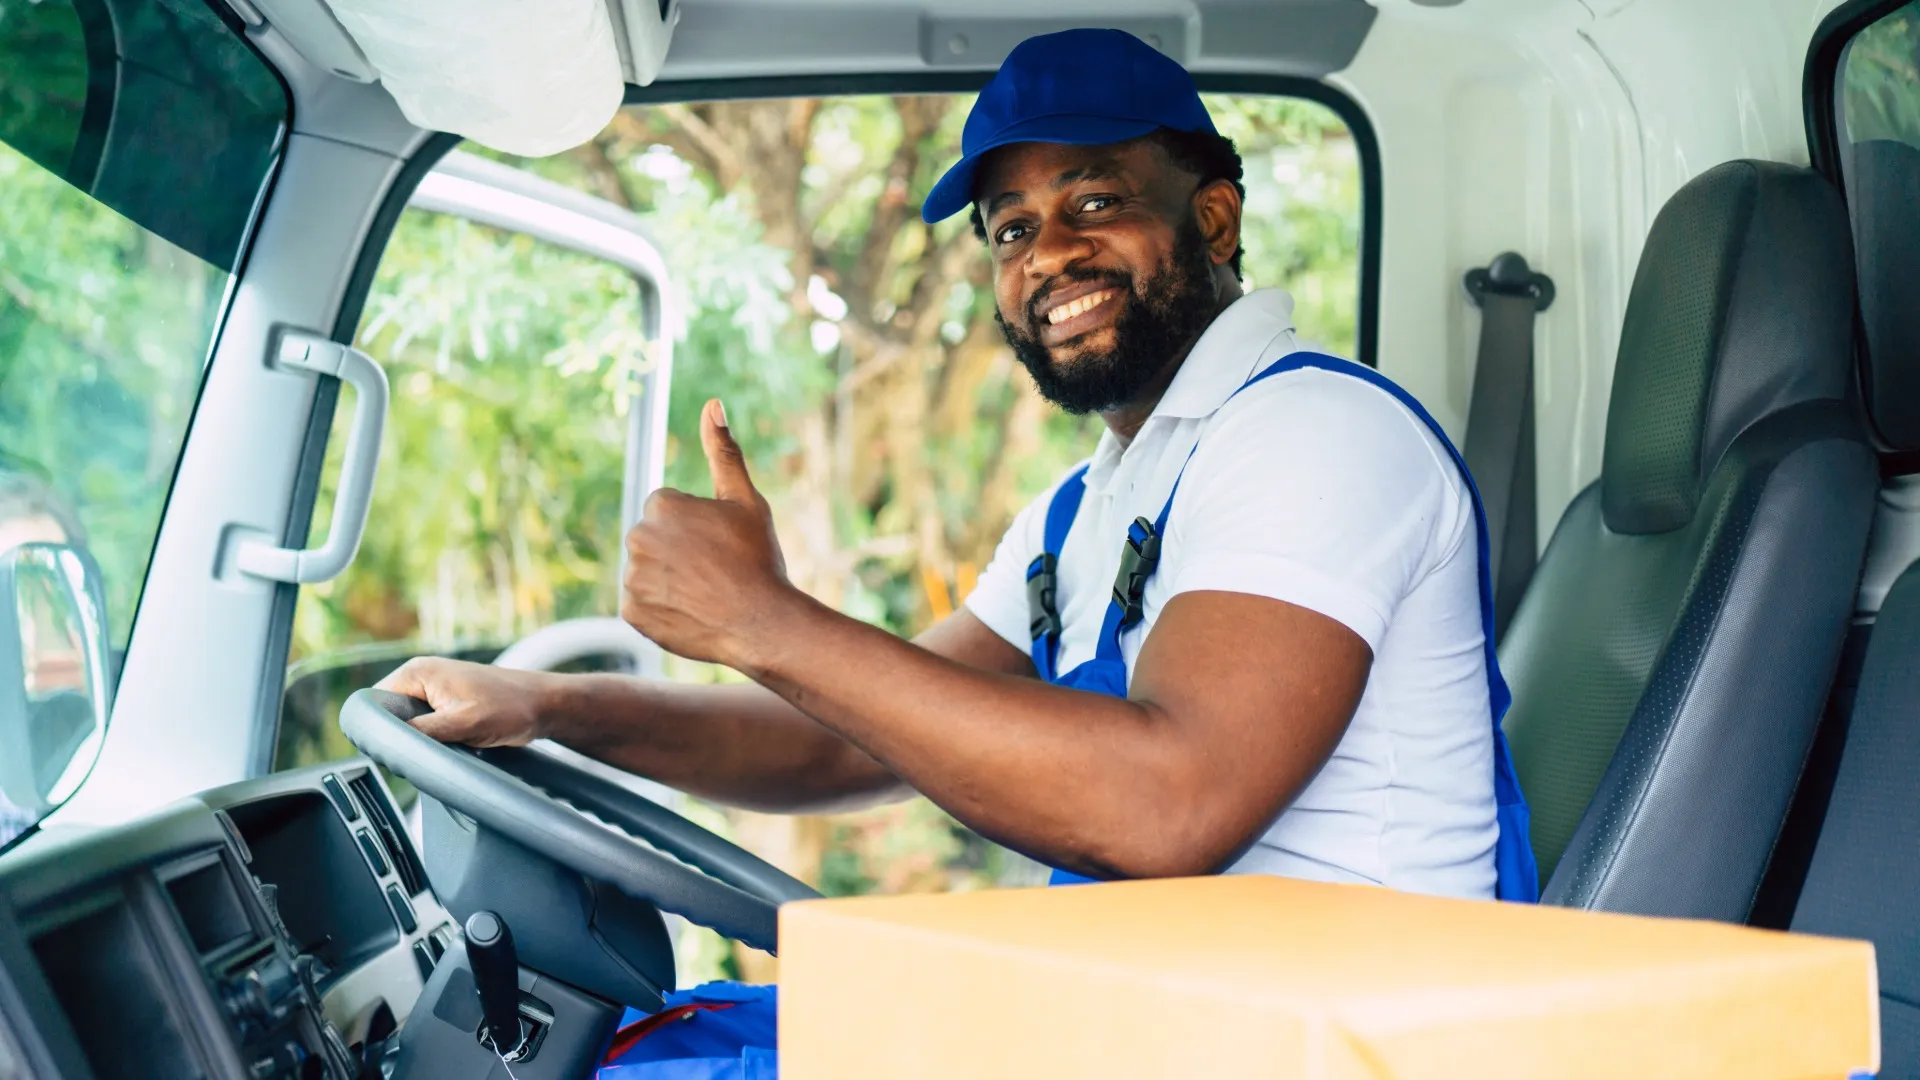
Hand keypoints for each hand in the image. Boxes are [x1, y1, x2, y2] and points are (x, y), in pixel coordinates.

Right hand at [375, 656, 556, 747]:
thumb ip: (424, 731)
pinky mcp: (447, 704)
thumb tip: (390, 743)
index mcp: (417, 672)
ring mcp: (434, 690)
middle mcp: (421, 676)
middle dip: (399, 736)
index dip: (378, 729)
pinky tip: (446, 749)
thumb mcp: (464, 723)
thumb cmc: (512, 707)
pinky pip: (426, 725)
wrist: (545, 705)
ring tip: (437, 750)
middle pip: (389, 714)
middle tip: (417, 755)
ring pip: (408, 723)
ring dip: (418, 739)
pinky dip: (432, 739)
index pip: (373, 702)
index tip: (391, 751)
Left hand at [622, 399, 794, 667]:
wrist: (762, 623)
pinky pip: (641, 604)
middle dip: (678, 552)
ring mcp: (632, 577)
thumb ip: (723, 452)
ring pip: (648, 572)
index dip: (698, 528)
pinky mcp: (631, 612)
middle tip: (714, 571)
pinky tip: (691, 612)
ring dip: (669, 580)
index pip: (669, 510)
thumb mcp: (746, 501)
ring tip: (705, 593)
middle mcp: (638, 536)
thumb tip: (712, 404)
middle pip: (654, 539)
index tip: (720, 545)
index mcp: (662, 505)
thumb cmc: (758, 559)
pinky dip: (661, 609)